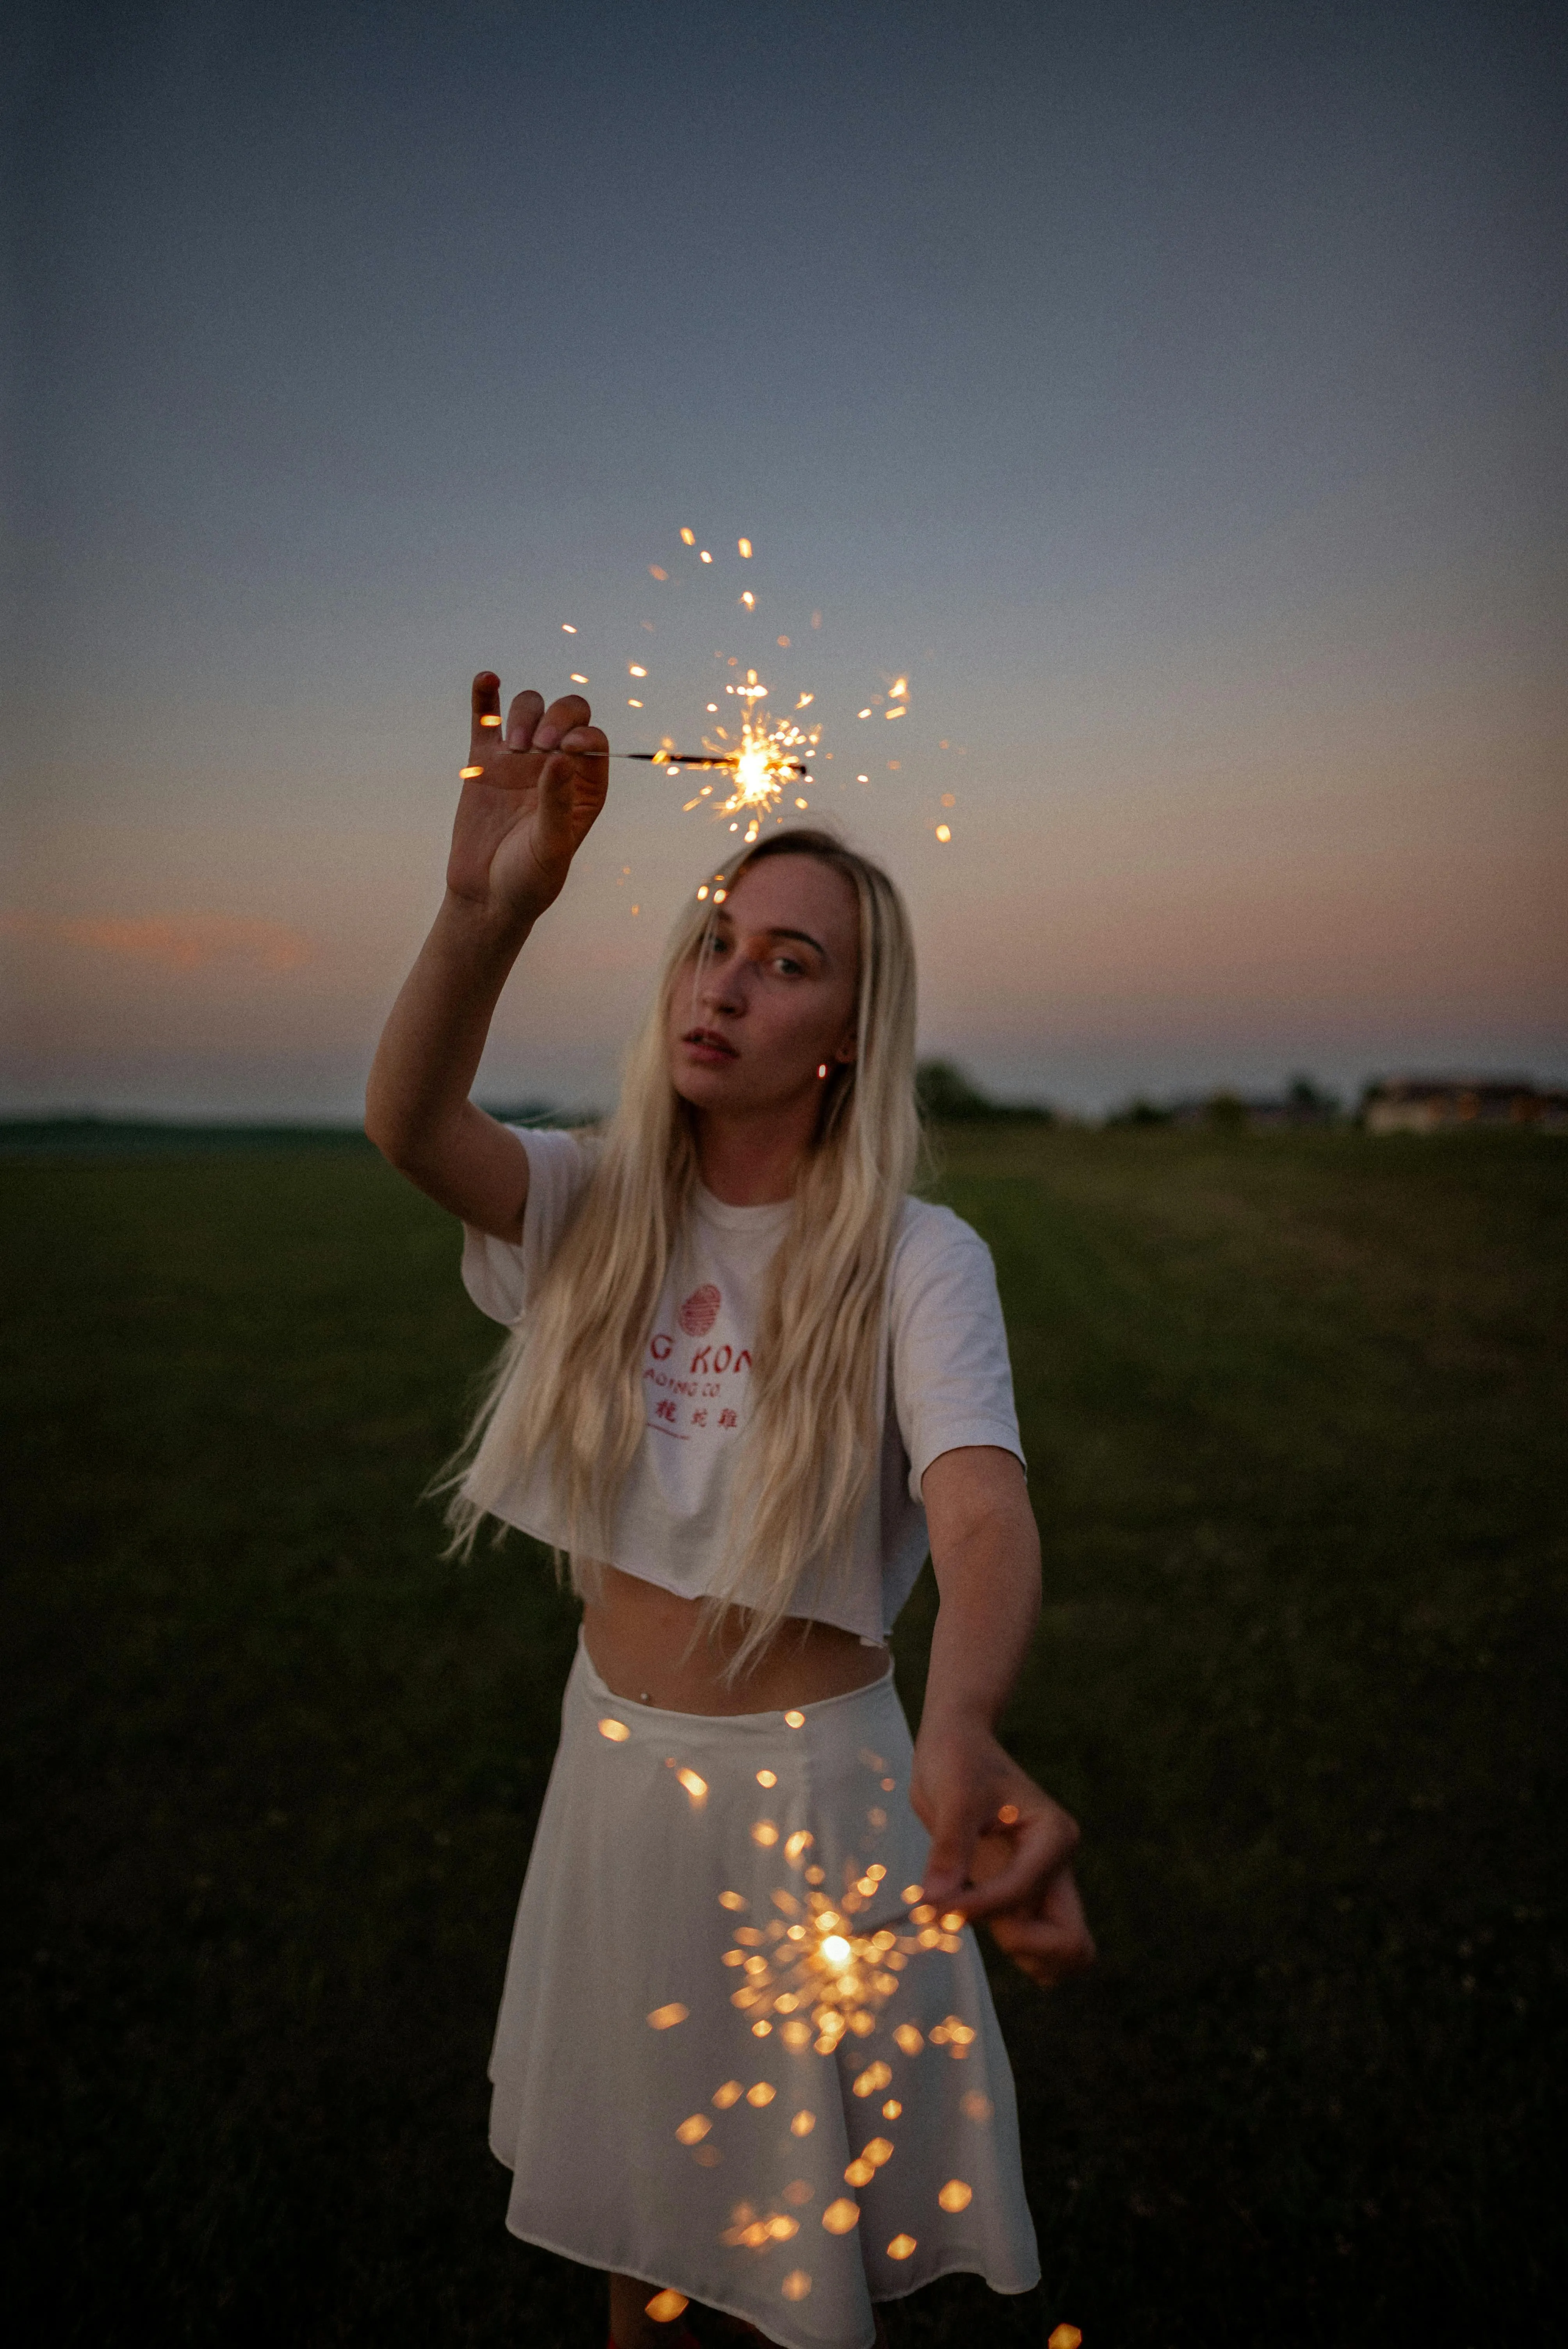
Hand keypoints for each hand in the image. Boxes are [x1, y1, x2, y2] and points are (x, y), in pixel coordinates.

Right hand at [446, 671, 608, 927]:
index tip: (565, 749)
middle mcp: (556, 766)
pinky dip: (485, 697)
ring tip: (512, 750)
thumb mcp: (551, 848)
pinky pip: (485, 718)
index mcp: (585, 786)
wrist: (487, 897)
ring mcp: (519, 760)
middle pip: (566, 714)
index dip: (582, 735)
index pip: (593, 741)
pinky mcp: (485, 761)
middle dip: (555, 718)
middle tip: (535, 747)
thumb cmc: (529, 880)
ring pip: (529, 710)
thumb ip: (557, 803)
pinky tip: (487, 680)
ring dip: (523, 716)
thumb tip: (562, 757)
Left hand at [910, 1717, 1095, 1988]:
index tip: (930, 1904)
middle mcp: (1056, 1866)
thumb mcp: (953, 1796)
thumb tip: (933, 1902)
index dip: (975, 1906)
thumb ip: (949, 1850)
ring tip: (968, 1917)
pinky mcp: (1022, 1895)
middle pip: (1072, 1943)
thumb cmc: (959, 1760)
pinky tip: (967, 1916)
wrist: (957, 1747)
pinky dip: (1011, 1948)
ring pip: (1059, 1954)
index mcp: (1053, 1837)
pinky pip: (1035, 1944)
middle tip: (972, 1920)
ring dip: (1019, 1954)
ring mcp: (1042, 1884)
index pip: (1021, 1894)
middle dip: (1024, 1948)